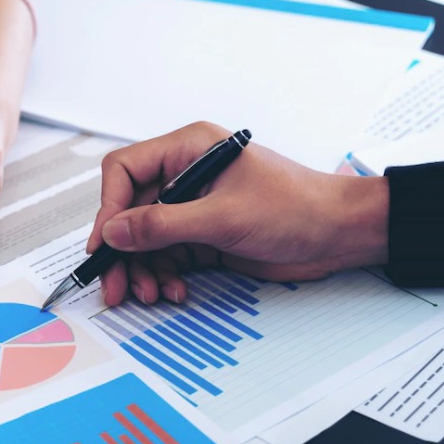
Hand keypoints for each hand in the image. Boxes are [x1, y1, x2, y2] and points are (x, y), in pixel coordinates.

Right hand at [90, 122, 390, 306]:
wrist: (338, 235)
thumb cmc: (297, 207)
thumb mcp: (223, 217)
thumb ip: (163, 226)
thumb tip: (115, 232)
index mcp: (188, 150)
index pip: (124, 171)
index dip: (109, 208)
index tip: (106, 244)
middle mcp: (184, 175)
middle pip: (129, 212)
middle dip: (121, 252)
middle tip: (114, 285)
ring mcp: (191, 208)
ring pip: (143, 241)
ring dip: (142, 271)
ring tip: (151, 294)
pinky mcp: (201, 236)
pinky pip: (165, 258)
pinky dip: (163, 277)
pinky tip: (174, 291)